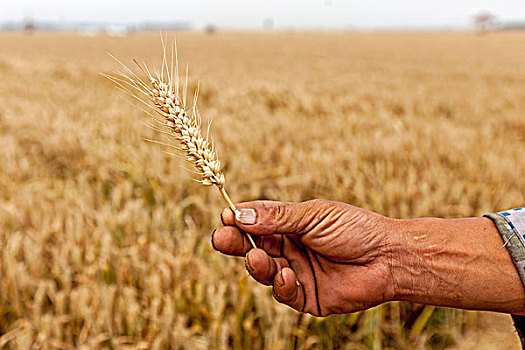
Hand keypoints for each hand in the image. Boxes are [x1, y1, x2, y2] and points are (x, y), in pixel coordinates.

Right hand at [211, 199, 397, 315]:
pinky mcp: (306, 297)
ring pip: (264, 272)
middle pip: (253, 247)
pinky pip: (284, 294)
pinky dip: (280, 285)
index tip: (225, 217)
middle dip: (236, 243)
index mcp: (290, 225)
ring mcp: (296, 273)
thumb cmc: (354, 228)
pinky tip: (286, 275)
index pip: (256, 222)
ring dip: (257, 265)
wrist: (388, 257)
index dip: (239, 220)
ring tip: (257, 258)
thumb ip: (277, 218)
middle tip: (220, 239)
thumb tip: (239, 213)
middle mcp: (290, 249)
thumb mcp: (313, 216)